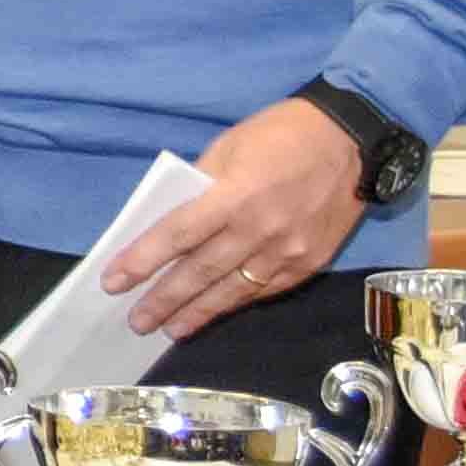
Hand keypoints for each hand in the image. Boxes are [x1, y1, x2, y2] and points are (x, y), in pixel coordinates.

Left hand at [107, 98, 376, 329]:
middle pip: (201, 272)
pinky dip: (236, 303)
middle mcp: (260, 230)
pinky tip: (214, 313)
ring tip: (169, 329)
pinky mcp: (310, 264)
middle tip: (136, 321)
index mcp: (234, 195)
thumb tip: (173, 225)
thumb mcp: (228, 148)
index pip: (178, 236)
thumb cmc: (281, 135)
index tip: (114, 282)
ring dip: (198, 313)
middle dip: (164, 300)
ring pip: (233, 291)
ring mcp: (288, 251)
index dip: (143, 261)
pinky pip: (264, 290)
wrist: (351, 141)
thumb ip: (200, 188)